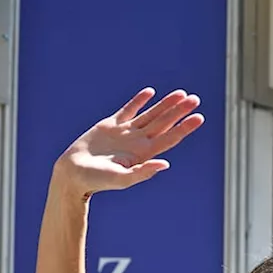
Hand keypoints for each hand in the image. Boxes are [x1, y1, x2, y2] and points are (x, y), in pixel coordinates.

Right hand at [52, 88, 204, 197]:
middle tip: (195, 99)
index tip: (199, 118)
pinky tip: (150, 92)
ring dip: (165, 104)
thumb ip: (143, 172)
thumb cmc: (96, 180)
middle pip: (164, 124)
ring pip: (150, 114)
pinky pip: (128, 110)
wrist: (73, 173)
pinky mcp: (110, 125)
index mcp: (143, 154)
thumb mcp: (121, 179)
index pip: (169, 138)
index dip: (184, 128)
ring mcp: (125, 133)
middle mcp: (137, 142)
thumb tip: (165, 164)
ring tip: (181, 94)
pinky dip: (139, 101)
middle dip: (179, 112)